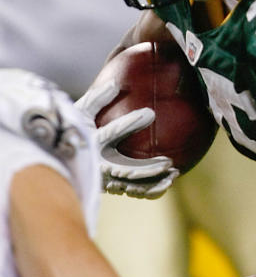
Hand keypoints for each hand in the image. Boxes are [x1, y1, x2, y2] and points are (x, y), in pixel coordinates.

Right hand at [77, 77, 177, 197]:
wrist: (61, 155)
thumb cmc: (71, 130)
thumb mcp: (79, 112)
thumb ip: (96, 99)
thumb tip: (115, 84)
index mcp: (90, 142)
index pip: (111, 132)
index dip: (130, 123)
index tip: (151, 113)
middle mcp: (97, 164)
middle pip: (125, 170)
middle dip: (148, 168)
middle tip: (168, 162)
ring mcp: (105, 180)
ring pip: (132, 186)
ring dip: (153, 180)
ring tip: (174, 171)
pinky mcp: (113, 187)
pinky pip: (135, 191)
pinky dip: (152, 190)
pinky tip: (168, 182)